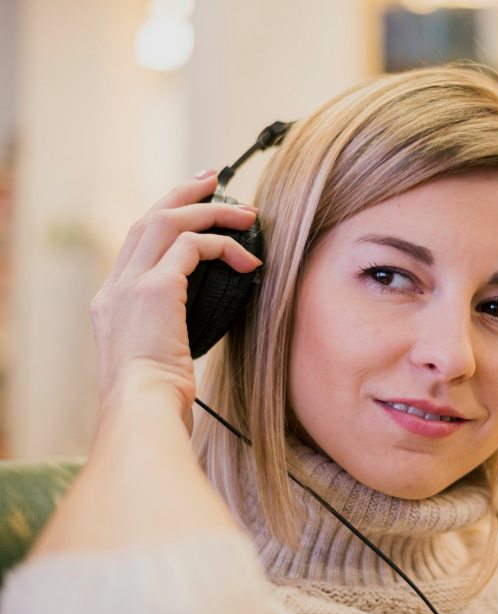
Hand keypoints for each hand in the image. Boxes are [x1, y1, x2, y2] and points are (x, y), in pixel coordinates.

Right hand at [90, 170, 261, 420]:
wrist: (140, 412)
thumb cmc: (155, 401)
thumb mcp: (157, 360)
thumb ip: (170, 334)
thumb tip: (200, 325)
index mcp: (111, 304)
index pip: (135, 245)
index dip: (164, 219)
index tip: (193, 207)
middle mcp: (115, 288)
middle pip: (147, 220)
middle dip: (183, 195)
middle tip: (214, 179)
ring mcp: (131, 285)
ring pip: (170, 223)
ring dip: (213, 212)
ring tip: (247, 213)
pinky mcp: (155, 289)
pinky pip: (195, 247)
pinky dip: (225, 246)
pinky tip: (250, 260)